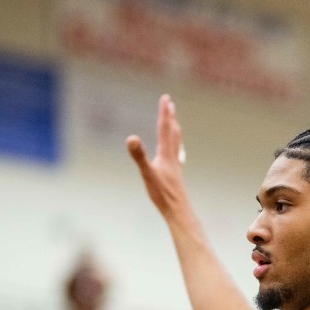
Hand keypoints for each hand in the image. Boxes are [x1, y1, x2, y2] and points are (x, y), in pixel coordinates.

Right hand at [127, 94, 188, 216]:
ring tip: (174, 123)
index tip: (166, 98)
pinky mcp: (175, 176)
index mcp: (166, 154)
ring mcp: (175, 167)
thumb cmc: (163, 195)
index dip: (164, 113)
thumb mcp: (147, 174)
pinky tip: (175, 154)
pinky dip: (175, 149)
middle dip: (170, 117)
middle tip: (170, 103)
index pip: (164, 129)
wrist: (178, 211)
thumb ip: (139, 156)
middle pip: (172, 133)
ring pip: (176, 144)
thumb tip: (131, 138)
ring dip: (174, 131)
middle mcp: (173, 158)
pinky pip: (176, 156)